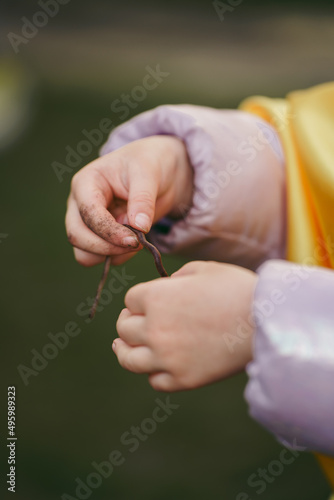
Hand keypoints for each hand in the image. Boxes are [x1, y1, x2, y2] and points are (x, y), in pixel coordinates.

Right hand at [65, 135, 192, 265]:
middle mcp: (80, 205)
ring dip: (111, 254)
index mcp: (86, 183)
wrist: (161, 172)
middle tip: (137, 244)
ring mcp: (88, 223)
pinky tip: (137, 241)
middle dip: (105, 247)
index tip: (134, 240)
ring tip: (138, 241)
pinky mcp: (101, 237)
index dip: (108, 231)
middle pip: (77, 236)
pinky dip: (120, 256)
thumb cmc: (149, 163)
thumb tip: (139, 227)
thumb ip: (143, 198)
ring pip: (84, 253)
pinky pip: (103, 258)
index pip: (87, 214)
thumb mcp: (148, 173)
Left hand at [114, 261, 257, 391]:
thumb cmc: (236, 289)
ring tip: (121, 347)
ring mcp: (167, 357)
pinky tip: (155, 365)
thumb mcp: (204, 269)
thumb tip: (166, 286)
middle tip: (133, 321)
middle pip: (124, 329)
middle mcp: (155, 329)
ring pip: (128, 359)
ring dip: (124, 350)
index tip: (147, 301)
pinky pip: (155, 380)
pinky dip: (153, 372)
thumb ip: (176, 277)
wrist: (266, 322)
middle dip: (129, 321)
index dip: (139, 299)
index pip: (129, 300)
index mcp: (156, 298)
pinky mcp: (183, 379)